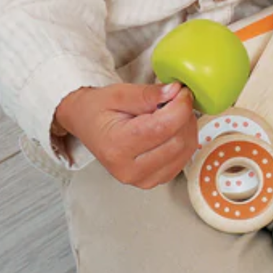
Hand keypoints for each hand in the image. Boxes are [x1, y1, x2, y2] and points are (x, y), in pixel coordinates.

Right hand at [52, 80, 197, 188]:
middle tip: (175, 100)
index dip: (181, 106)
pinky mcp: (154, 180)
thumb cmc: (98, 110)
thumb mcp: (118, 93)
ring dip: (186, 127)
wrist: (86, 125)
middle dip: (184, 115)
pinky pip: (183, 160)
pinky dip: (184, 140)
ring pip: (185, 151)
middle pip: (178, 141)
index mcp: (117, 146)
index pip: (163, 127)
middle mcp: (129, 169)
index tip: (182, 92)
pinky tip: (170, 130)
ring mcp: (142, 179)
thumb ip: (148, 94)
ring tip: (170, 114)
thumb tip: (175, 91)